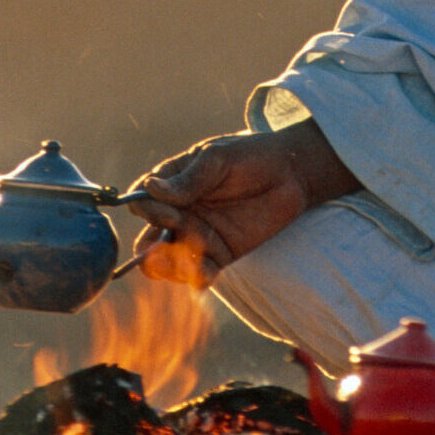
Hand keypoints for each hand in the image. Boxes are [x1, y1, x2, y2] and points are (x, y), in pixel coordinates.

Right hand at [124, 122, 359, 286]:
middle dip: (151, 249)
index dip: (148, 211)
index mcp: (171, 185)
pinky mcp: (220, 254)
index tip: (170, 212)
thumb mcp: (218, 159)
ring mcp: (198, 237)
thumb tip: (151, 188)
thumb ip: (188, 179)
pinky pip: (199, 275)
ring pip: (168, 264)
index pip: (142, 203)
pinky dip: (197, 278)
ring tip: (192, 255)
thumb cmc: (251, 156)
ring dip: (172, 267)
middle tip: (177, 238)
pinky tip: (206, 270)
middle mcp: (179, 214)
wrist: (292, 173)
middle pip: (147, 242)